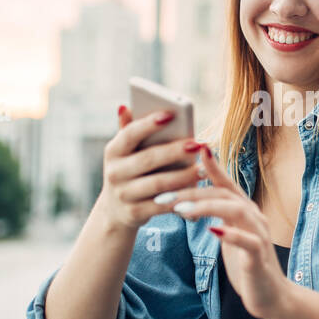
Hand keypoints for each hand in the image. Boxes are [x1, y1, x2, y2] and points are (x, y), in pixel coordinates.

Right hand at [97, 105, 204, 232]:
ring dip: (184, 176)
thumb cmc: (129, 172)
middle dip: (174, 151)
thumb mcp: (124, 153)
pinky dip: (180, 199)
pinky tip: (198, 192)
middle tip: (197, 144)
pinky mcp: (134, 213)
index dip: (149, 124)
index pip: (130, 134)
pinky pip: (162, 205)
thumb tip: (125, 106)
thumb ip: (128, 130)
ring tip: (205, 169)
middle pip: (148, 159)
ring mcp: (123, 195)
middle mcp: (114, 172)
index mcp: (113, 151)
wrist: (115, 211)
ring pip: (158, 184)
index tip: (170, 114)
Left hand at [158, 144, 293, 318]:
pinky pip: (247, 242)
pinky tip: (212, 231)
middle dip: (192, 192)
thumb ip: (217, 214)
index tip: (192, 149)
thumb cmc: (247, 263)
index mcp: (245, 210)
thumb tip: (192, 197)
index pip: (226, 183)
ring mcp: (259, 236)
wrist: (272, 296)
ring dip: (207, 207)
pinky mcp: (259, 258)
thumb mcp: (229, 233)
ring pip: (235, 211)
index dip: (211, 166)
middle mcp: (254, 217)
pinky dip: (230, 235)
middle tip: (163, 195)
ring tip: (181, 209)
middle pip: (224, 194)